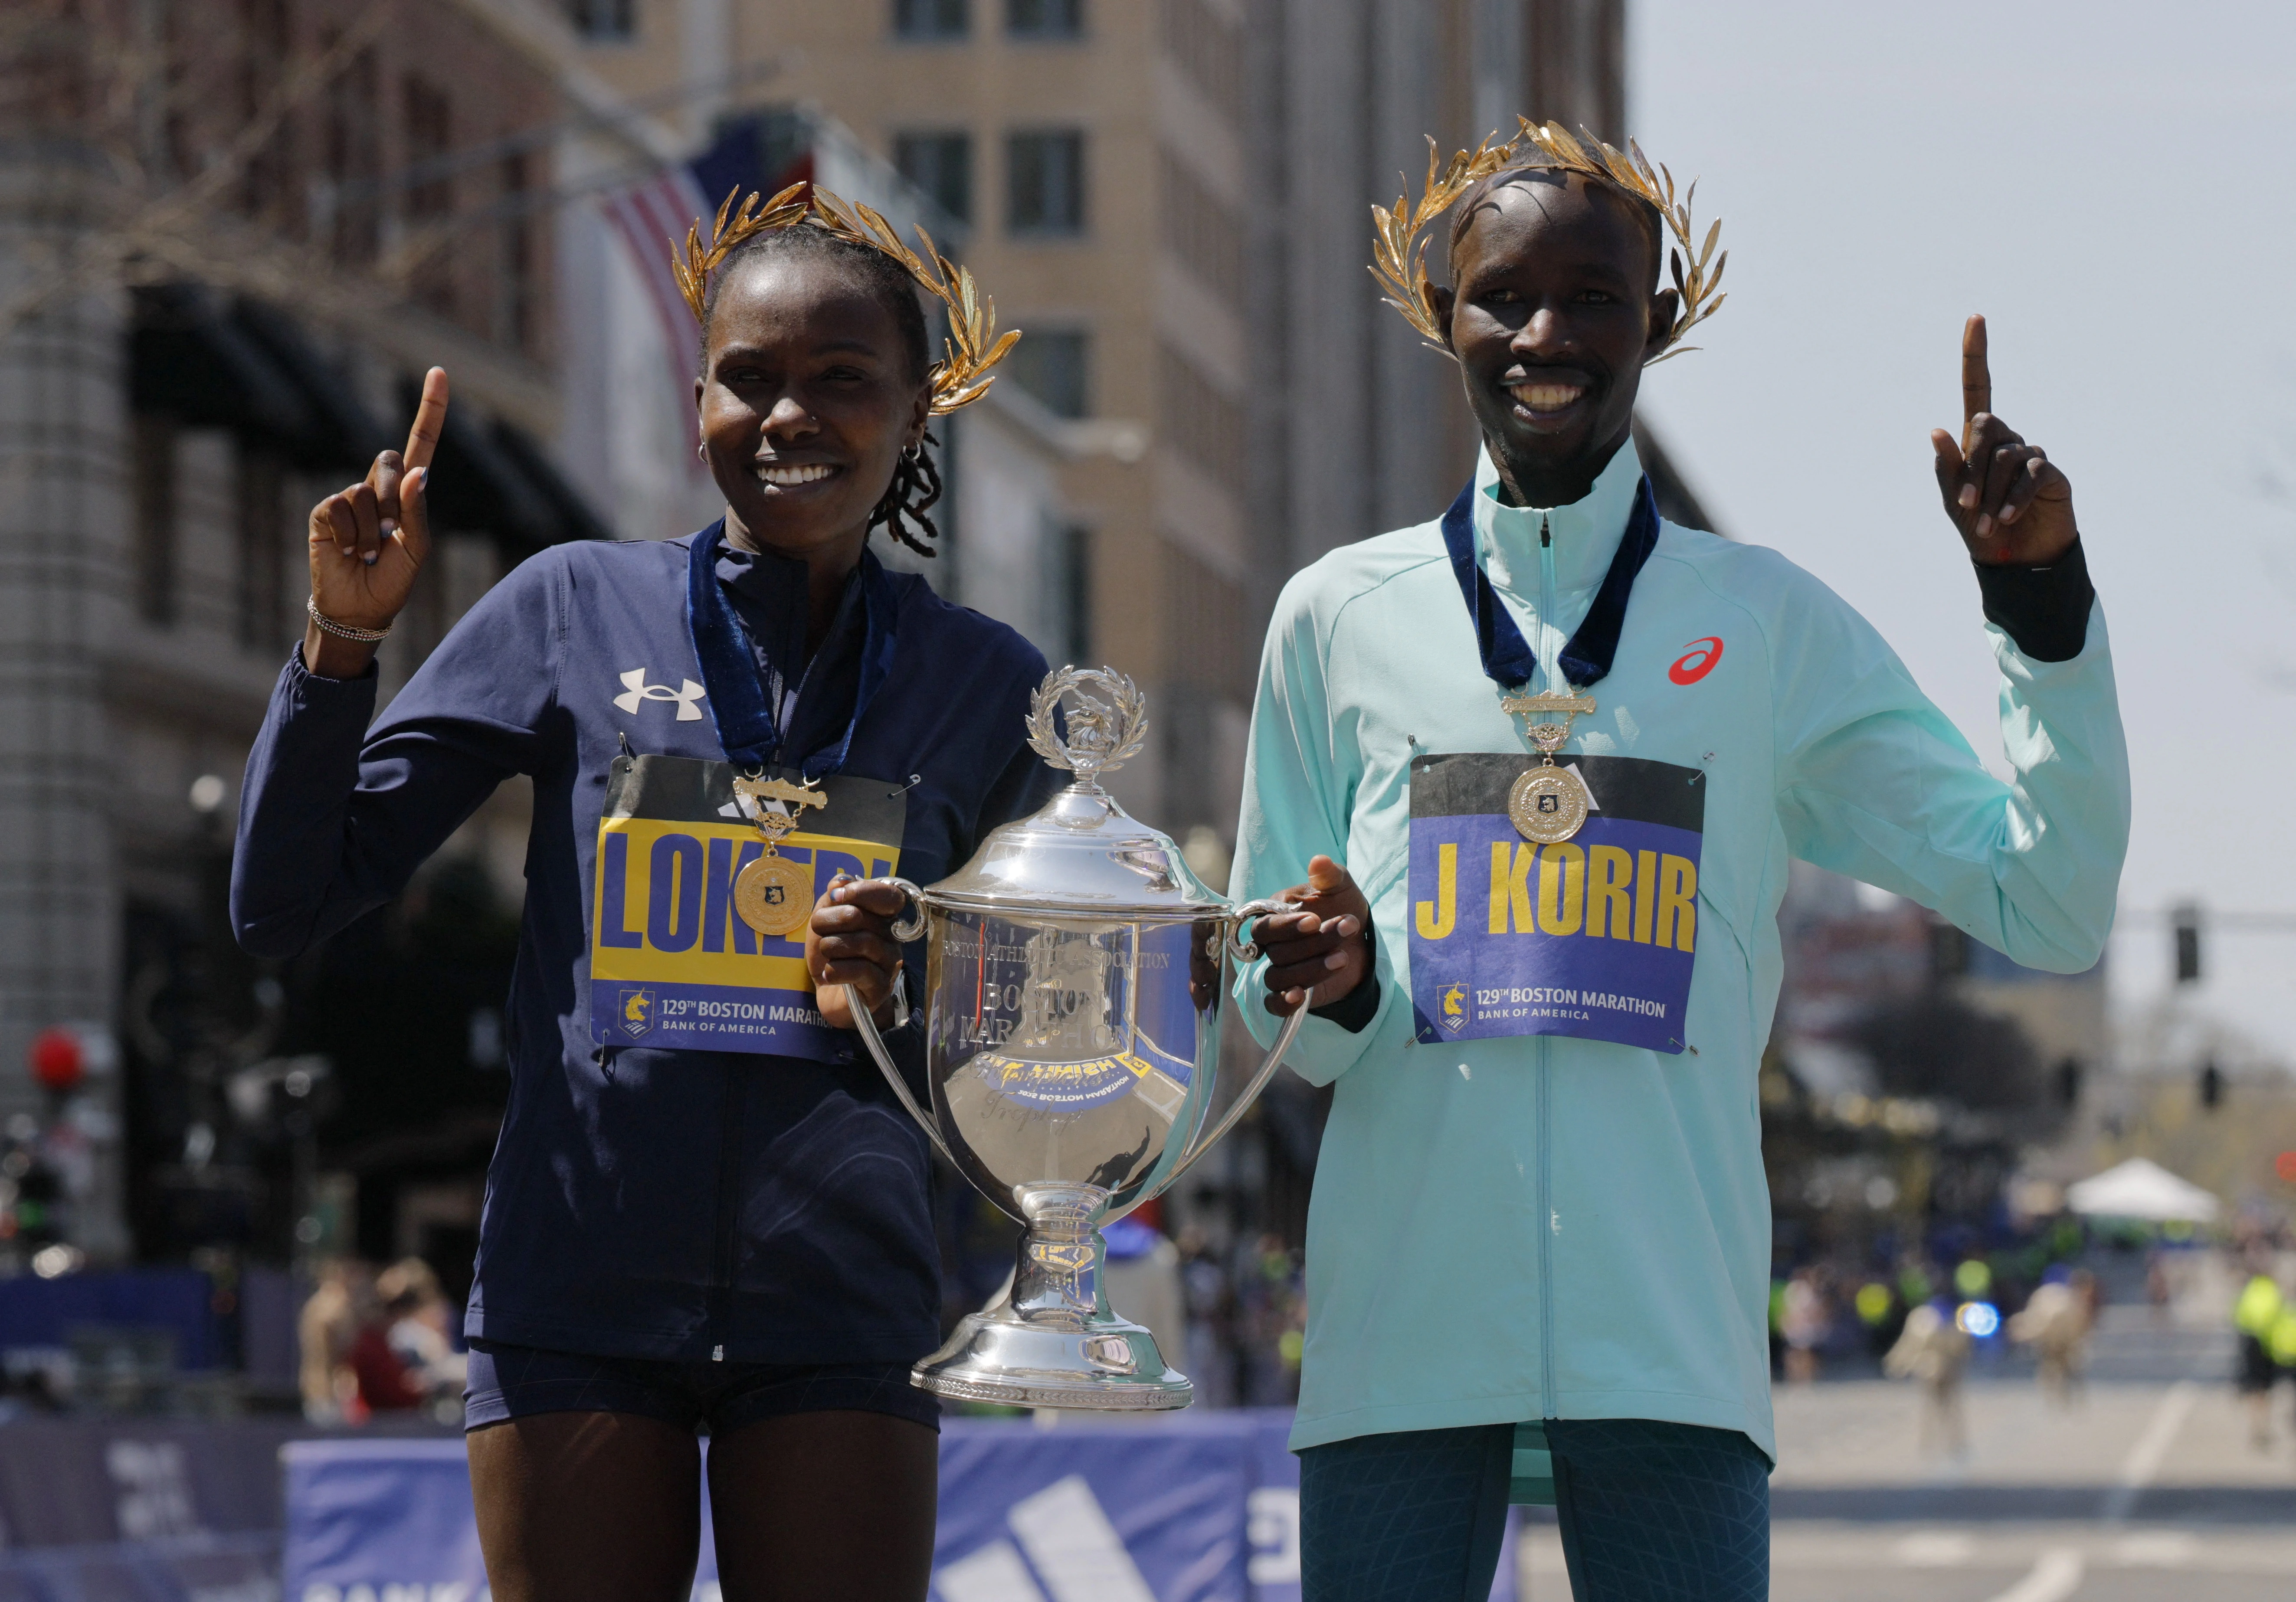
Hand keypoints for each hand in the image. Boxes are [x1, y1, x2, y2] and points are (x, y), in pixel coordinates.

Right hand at [303, 367, 448, 675]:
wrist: (360, 609)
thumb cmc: (393, 580)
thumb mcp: (417, 549)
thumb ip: (418, 510)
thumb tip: (419, 471)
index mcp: (407, 494)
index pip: (421, 444)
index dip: (431, 410)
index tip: (440, 373)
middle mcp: (377, 488)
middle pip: (391, 461)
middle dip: (395, 499)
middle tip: (390, 536)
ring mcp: (348, 497)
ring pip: (366, 491)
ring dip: (374, 530)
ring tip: (369, 553)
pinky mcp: (325, 511)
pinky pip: (342, 507)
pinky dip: (352, 535)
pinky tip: (349, 552)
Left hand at [807, 876, 907, 1029]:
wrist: (830, 993)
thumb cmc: (831, 953)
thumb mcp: (826, 920)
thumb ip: (833, 898)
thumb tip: (840, 882)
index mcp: (881, 916)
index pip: (889, 895)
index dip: (863, 892)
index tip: (836, 897)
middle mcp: (891, 937)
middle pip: (861, 917)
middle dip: (829, 921)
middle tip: (820, 932)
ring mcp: (889, 962)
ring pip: (861, 943)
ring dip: (831, 947)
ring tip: (826, 955)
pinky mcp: (881, 986)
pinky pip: (859, 970)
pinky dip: (835, 970)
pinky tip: (829, 974)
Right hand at [1256, 855, 1370, 1016]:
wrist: (1361, 942)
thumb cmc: (1343, 908)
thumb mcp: (1342, 889)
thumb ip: (1329, 875)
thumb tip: (1319, 860)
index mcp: (1276, 916)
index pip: (1265, 924)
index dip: (1287, 926)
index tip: (1316, 919)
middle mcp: (1273, 945)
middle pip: (1277, 950)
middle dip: (1314, 942)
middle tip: (1347, 927)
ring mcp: (1280, 970)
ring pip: (1280, 975)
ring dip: (1313, 967)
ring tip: (1343, 957)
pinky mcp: (1290, 994)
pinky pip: (1274, 1004)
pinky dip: (1284, 1001)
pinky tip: (1301, 996)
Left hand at [1929, 316, 2076, 565]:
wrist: (2013, 560)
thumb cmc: (1979, 528)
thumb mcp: (1952, 500)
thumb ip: (1946, 468)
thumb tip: (1937, 429)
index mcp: (1977, 440)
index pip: (1977, 387)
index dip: (1975, 354)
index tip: (1975, 317)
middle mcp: (2005, 439)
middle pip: (1984, 428)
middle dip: (1970, 470)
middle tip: (1966, 508)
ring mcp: (2029, 453)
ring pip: (2003, 455)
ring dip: (1988, 493)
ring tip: (1986, 523)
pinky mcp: (2050, 472)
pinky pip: (2029, 473)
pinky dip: (2013, 497)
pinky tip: (2006, 518)